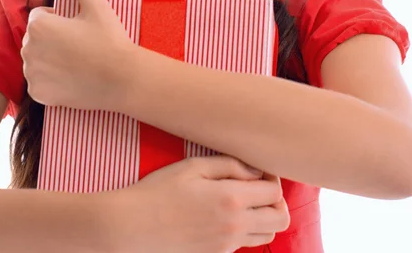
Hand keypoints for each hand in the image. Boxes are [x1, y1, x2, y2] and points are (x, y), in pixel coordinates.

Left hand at [20, 0, 134, 109]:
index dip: (60, 18)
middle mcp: (28, 50)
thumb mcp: (98, 3)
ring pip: (36, 59)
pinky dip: (51, 80)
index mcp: (39, 26)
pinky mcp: (38, 94)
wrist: (122, 80)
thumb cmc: (110, 40)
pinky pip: (39, 81)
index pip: (40, 15)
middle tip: (79, 44)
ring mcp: (32, 75)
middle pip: (36, 37)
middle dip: (51, 38)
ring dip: (49, 58)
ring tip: (76, 61)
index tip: (79, 27)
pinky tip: (71, 78)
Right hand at [112, 155, 289, 252]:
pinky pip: (245, 245)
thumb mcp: (193, 166)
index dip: (271, 177)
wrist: (131, 228)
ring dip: (264, 217)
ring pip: (267, 235)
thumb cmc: (159, 191)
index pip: (274, 191)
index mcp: (231, 198)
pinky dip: (245, 230)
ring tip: (244, 201)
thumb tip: (256, 171)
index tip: (258, 170)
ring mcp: (226, 245)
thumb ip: (229, 165)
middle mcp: (235, 225)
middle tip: (257, 187)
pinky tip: (225, 216)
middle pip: (280, 218)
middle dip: (276, 200)